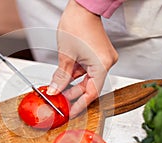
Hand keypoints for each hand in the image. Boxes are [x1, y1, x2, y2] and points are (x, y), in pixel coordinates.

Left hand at [47, 0, 117, 117]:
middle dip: (73, 94)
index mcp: (102, 64)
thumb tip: (55, 90)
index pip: (92, 92)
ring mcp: (102, 59)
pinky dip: (75, 75)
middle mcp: (106, 63)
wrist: (82, 7)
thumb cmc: (77, 24)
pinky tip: (64, 79)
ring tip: (58, 90)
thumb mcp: (66, 55)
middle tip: (60, 101)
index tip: (71, 112)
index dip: (80, 105)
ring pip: (86, 79)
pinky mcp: (97, 55)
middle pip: (89, 86)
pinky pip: (86, 70)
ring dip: (72, 84)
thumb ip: (61, 76)